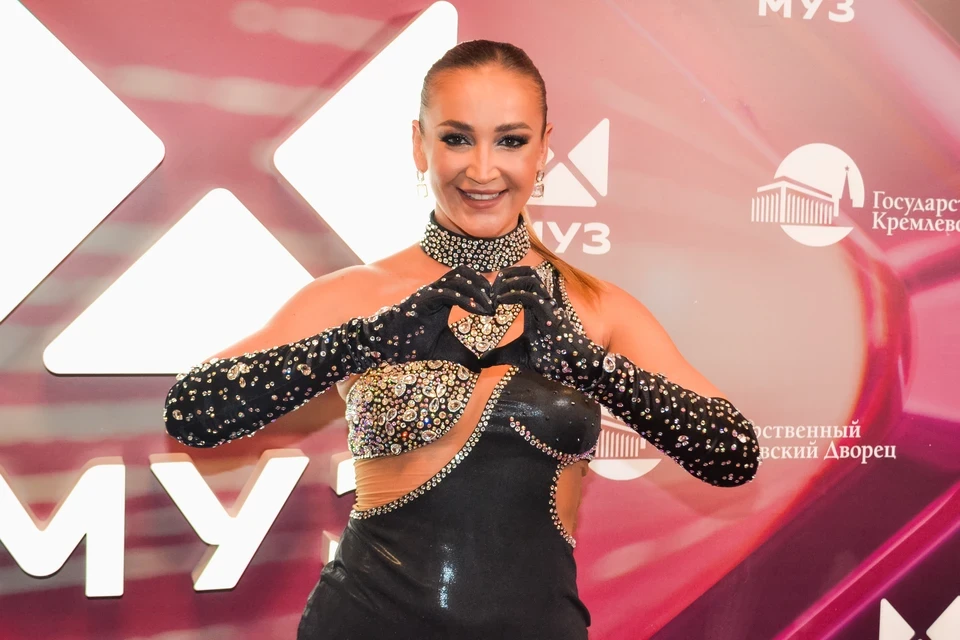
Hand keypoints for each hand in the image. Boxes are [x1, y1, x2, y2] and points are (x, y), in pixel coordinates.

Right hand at [352, 265, 494, 371]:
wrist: (387, 345)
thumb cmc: (413, 343)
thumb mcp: (446, 350)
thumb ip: (464, 355)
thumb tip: (481, 369)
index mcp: (443, 297)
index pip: (467, 281)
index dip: (484, 289)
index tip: (497, 306)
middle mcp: (437, 290)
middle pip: (464, 272)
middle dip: (483, 284)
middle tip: (497, 303)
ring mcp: (429, 292)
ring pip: (457, 278)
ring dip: (477, 290)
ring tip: (490, 308)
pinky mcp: (422, 299)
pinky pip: (446, 292)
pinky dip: (464, 299)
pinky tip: (477, 310)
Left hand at [481, 266, 607, 390]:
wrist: (568, 367)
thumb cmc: (547, 358)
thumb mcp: (516, 354)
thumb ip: (498, 354)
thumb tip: (481, 361)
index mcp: (535, 305)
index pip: (523, 279)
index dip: (505, 280)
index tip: (488, 292)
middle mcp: (542, 301)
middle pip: (528, 272)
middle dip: (507, 274)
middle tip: (490, 287)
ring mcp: (548, 306)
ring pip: (532, 278)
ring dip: (510, 281)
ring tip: (494, 292)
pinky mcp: (550, 314)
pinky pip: (532, 296)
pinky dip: (514, 294)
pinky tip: (500, 301)